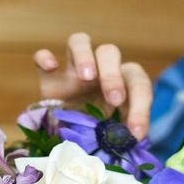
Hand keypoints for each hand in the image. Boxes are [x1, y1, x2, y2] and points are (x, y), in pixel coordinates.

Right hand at [34, 33, 152, 139]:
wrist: (70, 139)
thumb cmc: (101, 134)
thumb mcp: (115, 137)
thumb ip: (125, 135)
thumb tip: (132, 142)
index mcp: (122, 81)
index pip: (137, 82)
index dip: (141, 106)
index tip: (135, 132)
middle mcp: (100, 69)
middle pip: (109, 52)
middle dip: (113, 75)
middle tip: (114, 99)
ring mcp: (72, 70)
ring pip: (79, 41)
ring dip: (84, 55)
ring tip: (85, 76)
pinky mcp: (49, 78)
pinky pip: (42, 57)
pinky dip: (44, 57)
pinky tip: (50, 67)